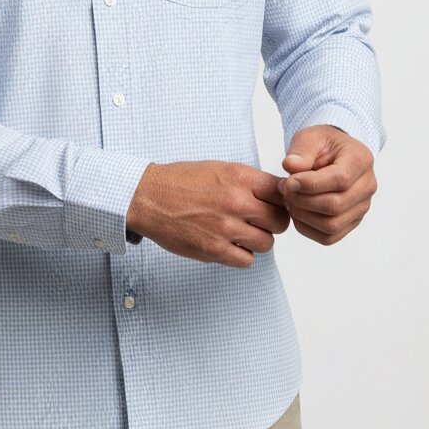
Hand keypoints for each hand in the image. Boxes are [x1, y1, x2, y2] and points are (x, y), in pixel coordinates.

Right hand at [126, 160, 290, 267]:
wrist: (147, 197)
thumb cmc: (181, 181)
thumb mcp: (219, 169)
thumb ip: (248, 182)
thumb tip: (277, 195)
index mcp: (239, 177)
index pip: (281, 193)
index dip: (280, 200)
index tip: (273, 204)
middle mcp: (236, 202)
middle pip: (280, 222)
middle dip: (272, 223)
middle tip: (258, 221)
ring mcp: (225, 228)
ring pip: (266, 243)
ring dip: (256, 240)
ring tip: (239, 232)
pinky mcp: (214, 250)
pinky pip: (246, 260)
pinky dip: (241, 254)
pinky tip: (228, 244)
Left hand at [280, 125, 377, 245]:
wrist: (332, 155)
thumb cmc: (322, 145)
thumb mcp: (310, 137)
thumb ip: (300, 150)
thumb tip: (290, 166)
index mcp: (361, 160)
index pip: (340, 179)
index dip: (309, 184)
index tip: (287, 181)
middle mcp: (367, 186)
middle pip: (335, 205)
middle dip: (302, 200)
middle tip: (284, 189)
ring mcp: (361, 207)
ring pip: (331, 225)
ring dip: (302, 215)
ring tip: (289, 199)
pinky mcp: (351, 222)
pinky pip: (328, 237)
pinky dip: (306, 228)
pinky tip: (296, 211)